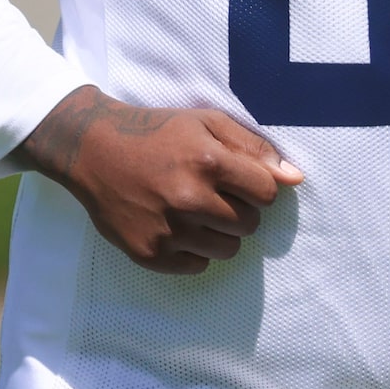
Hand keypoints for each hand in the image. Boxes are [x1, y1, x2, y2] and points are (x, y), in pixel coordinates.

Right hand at [16, 86, 301, 274]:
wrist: (93, 150)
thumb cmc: (159, 133)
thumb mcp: (208, 123)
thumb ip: (256, 149)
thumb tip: (296, 179)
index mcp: (207, 162)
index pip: (267, 194)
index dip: (257, 187)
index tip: (239, 180)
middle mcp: (187, 199)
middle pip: (249, 224)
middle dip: (239, 209)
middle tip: (212, 193)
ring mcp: (166, 230)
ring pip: (228, 249)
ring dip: (219, 232)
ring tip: (195, 211)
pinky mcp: (148, 254)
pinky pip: (198, 265)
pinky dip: (193, 250)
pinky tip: (175, 226)